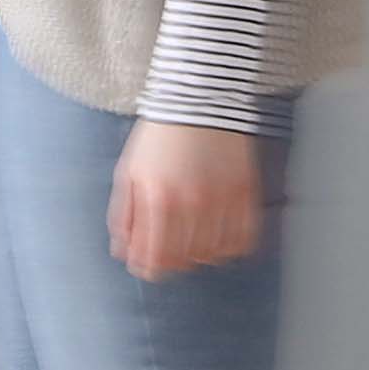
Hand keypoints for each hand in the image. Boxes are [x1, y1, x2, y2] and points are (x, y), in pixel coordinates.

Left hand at [109, 121, 261, 281]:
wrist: (199, 101)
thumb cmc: (158, 138)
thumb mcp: (128, 174)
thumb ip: (123, 216)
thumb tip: (122, 252)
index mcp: (158, 201)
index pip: (154, 257)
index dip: (148, 268)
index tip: (146, 267)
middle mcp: (192, 205)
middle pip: (183, 260)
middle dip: (171, 263)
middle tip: (167, 255)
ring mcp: (222, 200)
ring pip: (213, 254)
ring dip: (199, 257)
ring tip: (191, 245)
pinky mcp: (246, 192)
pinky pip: (243, 237)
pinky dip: (230, 247)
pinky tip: (218, 239)